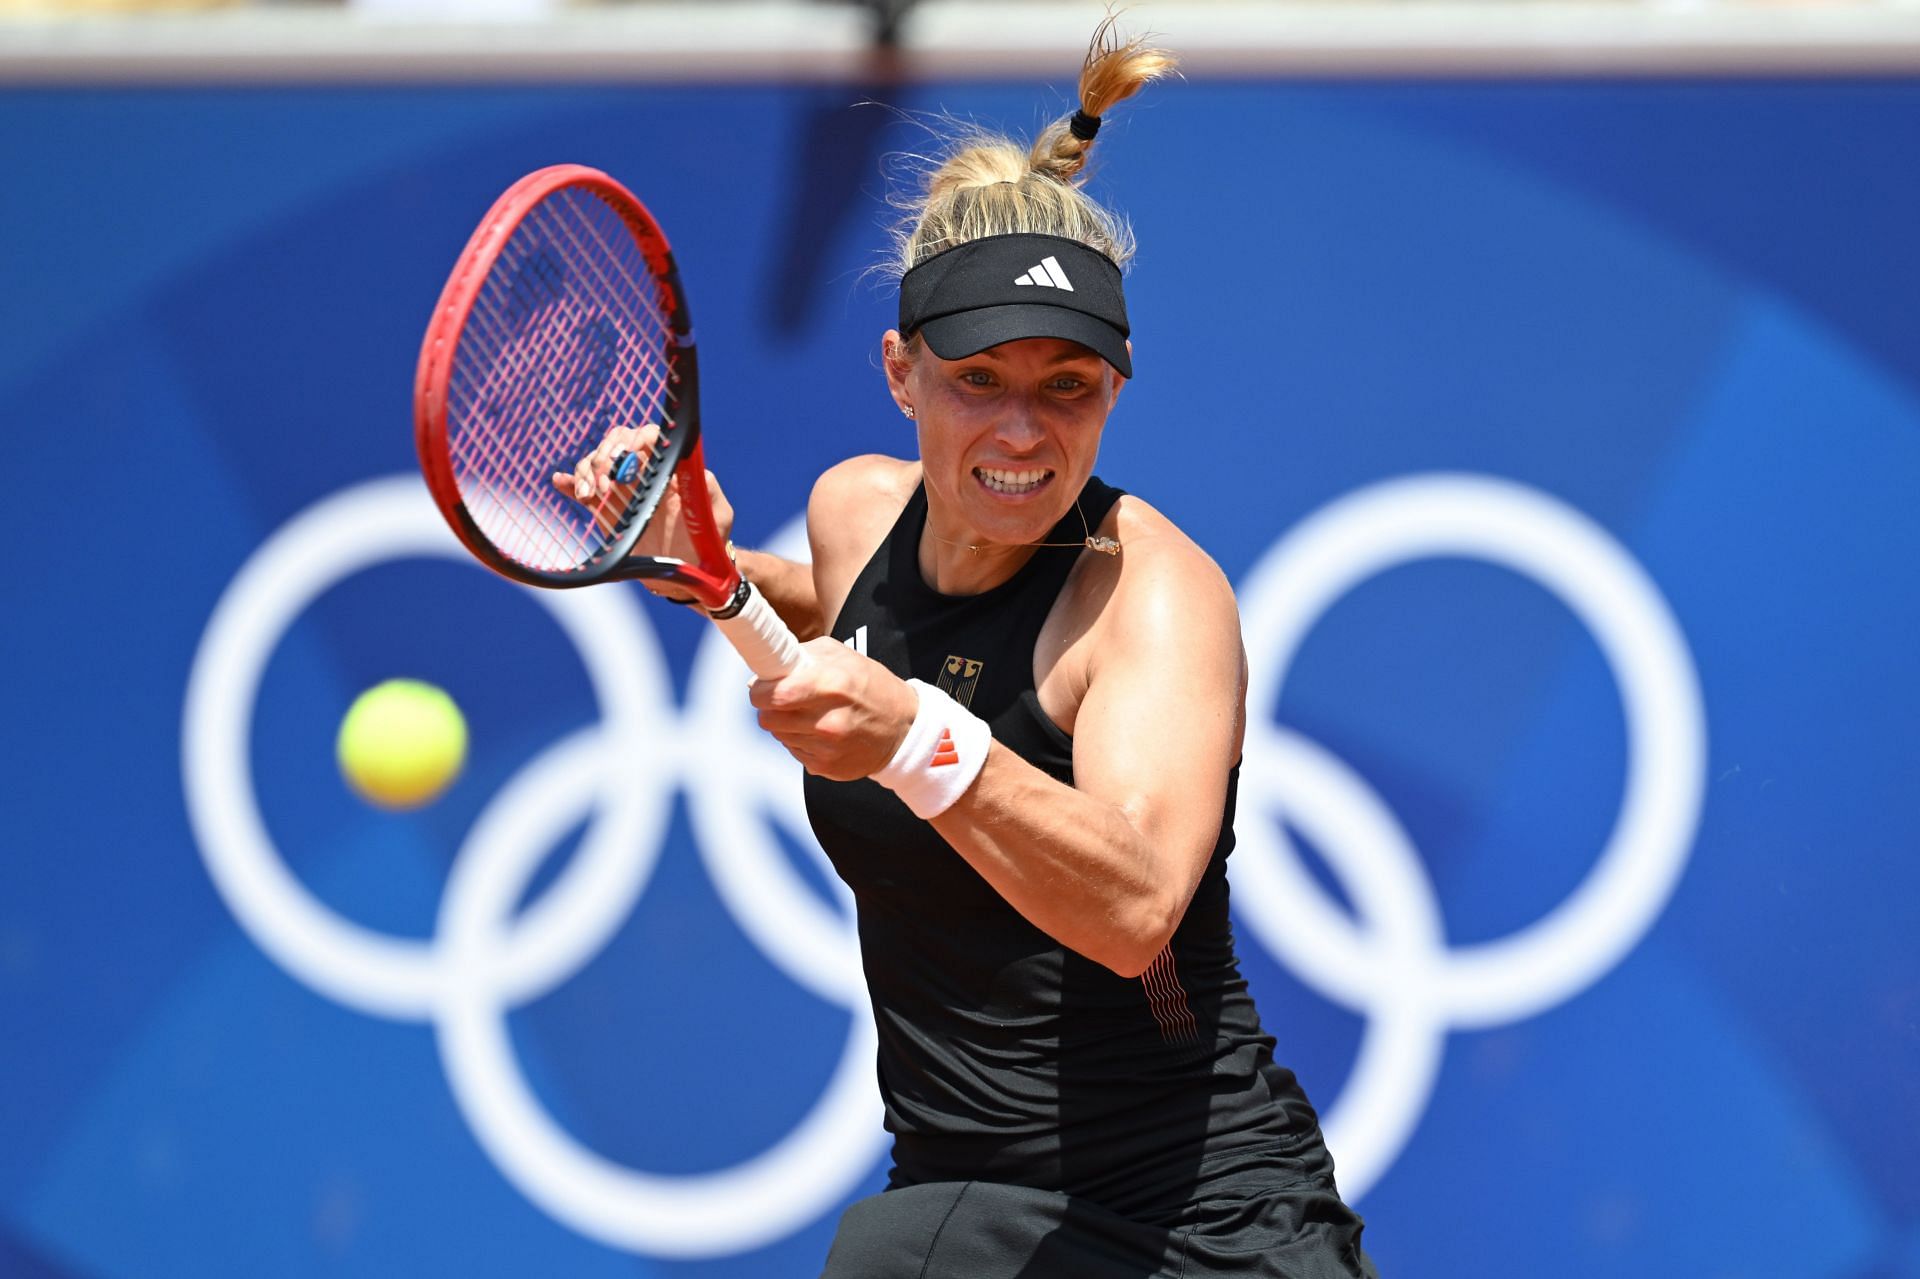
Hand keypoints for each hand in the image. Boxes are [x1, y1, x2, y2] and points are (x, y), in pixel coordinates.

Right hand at [551, 423, 733, 602]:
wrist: (690, 572)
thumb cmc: (709, 540)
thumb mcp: (718, 513)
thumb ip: (708, 487)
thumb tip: (690, 462)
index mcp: (669, 469)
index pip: (648, 437)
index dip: (636, 439)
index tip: (629, 456)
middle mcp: (643, 474)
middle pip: (616, 444)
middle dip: (606, 454)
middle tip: (607, 481)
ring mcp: (622, 491)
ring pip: (595, 464)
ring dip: (587, 471)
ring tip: (590, 494)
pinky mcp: (606, 511)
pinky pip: (583, 491)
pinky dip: (569, 483)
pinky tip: (560, 482)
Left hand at [748, 638, 919, 779]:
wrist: (904, 730)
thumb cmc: (872, 686)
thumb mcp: (843, 656)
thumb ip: (802, 656)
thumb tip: (766, 668)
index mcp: (832, 685)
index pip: (773, 694)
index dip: (760, 691)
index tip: (761, 687)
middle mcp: (827, 720)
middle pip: (768, 719)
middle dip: (770, 707)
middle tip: (783, 700)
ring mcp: (826, 748)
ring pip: (779, 735)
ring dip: (786, 724)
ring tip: (809, 714)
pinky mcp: (825, 768)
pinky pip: (793, 751)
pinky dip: (800, 740)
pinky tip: (821, 732)